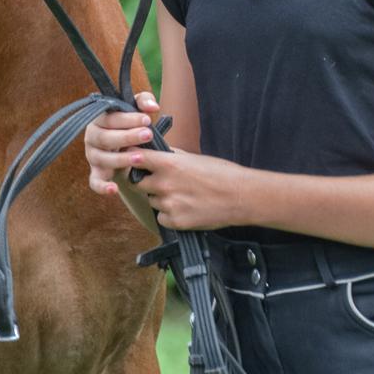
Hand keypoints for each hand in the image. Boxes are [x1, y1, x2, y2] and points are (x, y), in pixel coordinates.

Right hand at [84, 92, 159, 197]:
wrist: (122, 144)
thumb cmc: (129, 123)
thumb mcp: (135, 109)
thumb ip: (144, 101)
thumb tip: (153, 107)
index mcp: (99, 118)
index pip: (111, 118)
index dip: (129, 119)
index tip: (147, 120)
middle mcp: (92, 137)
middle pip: (106, 138)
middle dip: (128, 137)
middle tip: (148, 135)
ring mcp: (92, 156)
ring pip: (103, 159)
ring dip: (121, 159)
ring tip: (141, 157)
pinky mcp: (95, 173)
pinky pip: (94, 182)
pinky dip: (102, 187)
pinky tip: (114, 189)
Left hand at [129, 149, 247, 230]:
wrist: (240, 196)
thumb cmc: (221, 173)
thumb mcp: (194, 157)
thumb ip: (172, 156)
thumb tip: (156, 152)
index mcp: (168, 164)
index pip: (136, 158)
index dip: (132, 159)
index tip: (133, 160)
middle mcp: (164, 184)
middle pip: (137, 183)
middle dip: (145, 181)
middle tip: (160, 181)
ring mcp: (169, 204)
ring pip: (151, 201)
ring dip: (160, 198)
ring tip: (182, 195)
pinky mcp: (175, 221)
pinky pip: (161, 217)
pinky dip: (169, 214)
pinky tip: (185, 208)